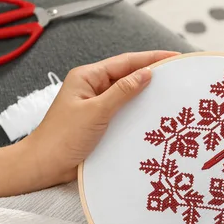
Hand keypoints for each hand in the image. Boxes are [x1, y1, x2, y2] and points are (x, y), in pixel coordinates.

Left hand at [21, 50, 178, 186]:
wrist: (45, 166)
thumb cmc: (62, 138)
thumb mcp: (95, 111)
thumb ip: (122, 91)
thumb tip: (146, 73)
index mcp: (88, 77)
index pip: (125, 62)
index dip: (152, 59)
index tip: (174, 57)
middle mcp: (93, 88)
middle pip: (128, 76)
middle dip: (152, 74)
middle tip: (179, 75)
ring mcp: (97, 106)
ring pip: (127, 95)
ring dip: (146, 95)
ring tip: (171, 94)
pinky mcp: (100, 123)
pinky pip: (124, 112)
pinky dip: (138, 112)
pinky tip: (153, 116)